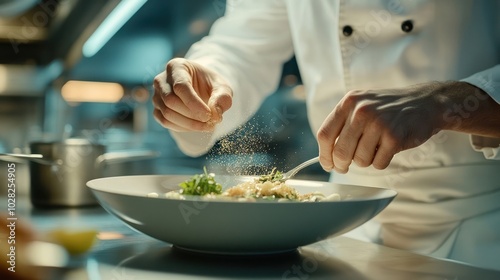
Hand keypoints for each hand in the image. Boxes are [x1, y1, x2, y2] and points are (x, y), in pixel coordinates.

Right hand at [153, 58, 232, 131]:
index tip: (209, 115)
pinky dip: (182, 127)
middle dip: (192, 115)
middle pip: (171, 101)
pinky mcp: (157, 109)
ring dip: (188, 124)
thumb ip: (222, 98)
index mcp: (177, 66)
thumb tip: (215, 115)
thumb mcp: (222, 87)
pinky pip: (165, 122)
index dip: (194, 104)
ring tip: (207, 125)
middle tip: (210, 122)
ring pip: (167, 113)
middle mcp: (162, 79)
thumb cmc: (210, 85)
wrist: (202, 88)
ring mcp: (157, 95)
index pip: (180, 87)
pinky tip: (196, 126)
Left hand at [317, 83, 445, 172]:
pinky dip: (381, 162)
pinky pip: (378, 164)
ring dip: (365, 161)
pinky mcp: (394, 137)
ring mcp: (378, 124)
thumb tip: (327, 155)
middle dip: (341, 164)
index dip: (324, 154)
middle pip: (340, 151)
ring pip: (359, 160)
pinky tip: (387, 149)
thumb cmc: (389, 109)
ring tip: (375, 149)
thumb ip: (343, 124)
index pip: (325, 134)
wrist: (426, 102)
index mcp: (349, 102)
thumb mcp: (362, 105)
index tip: (327, 164)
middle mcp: (361, 111)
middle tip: (345, 167)